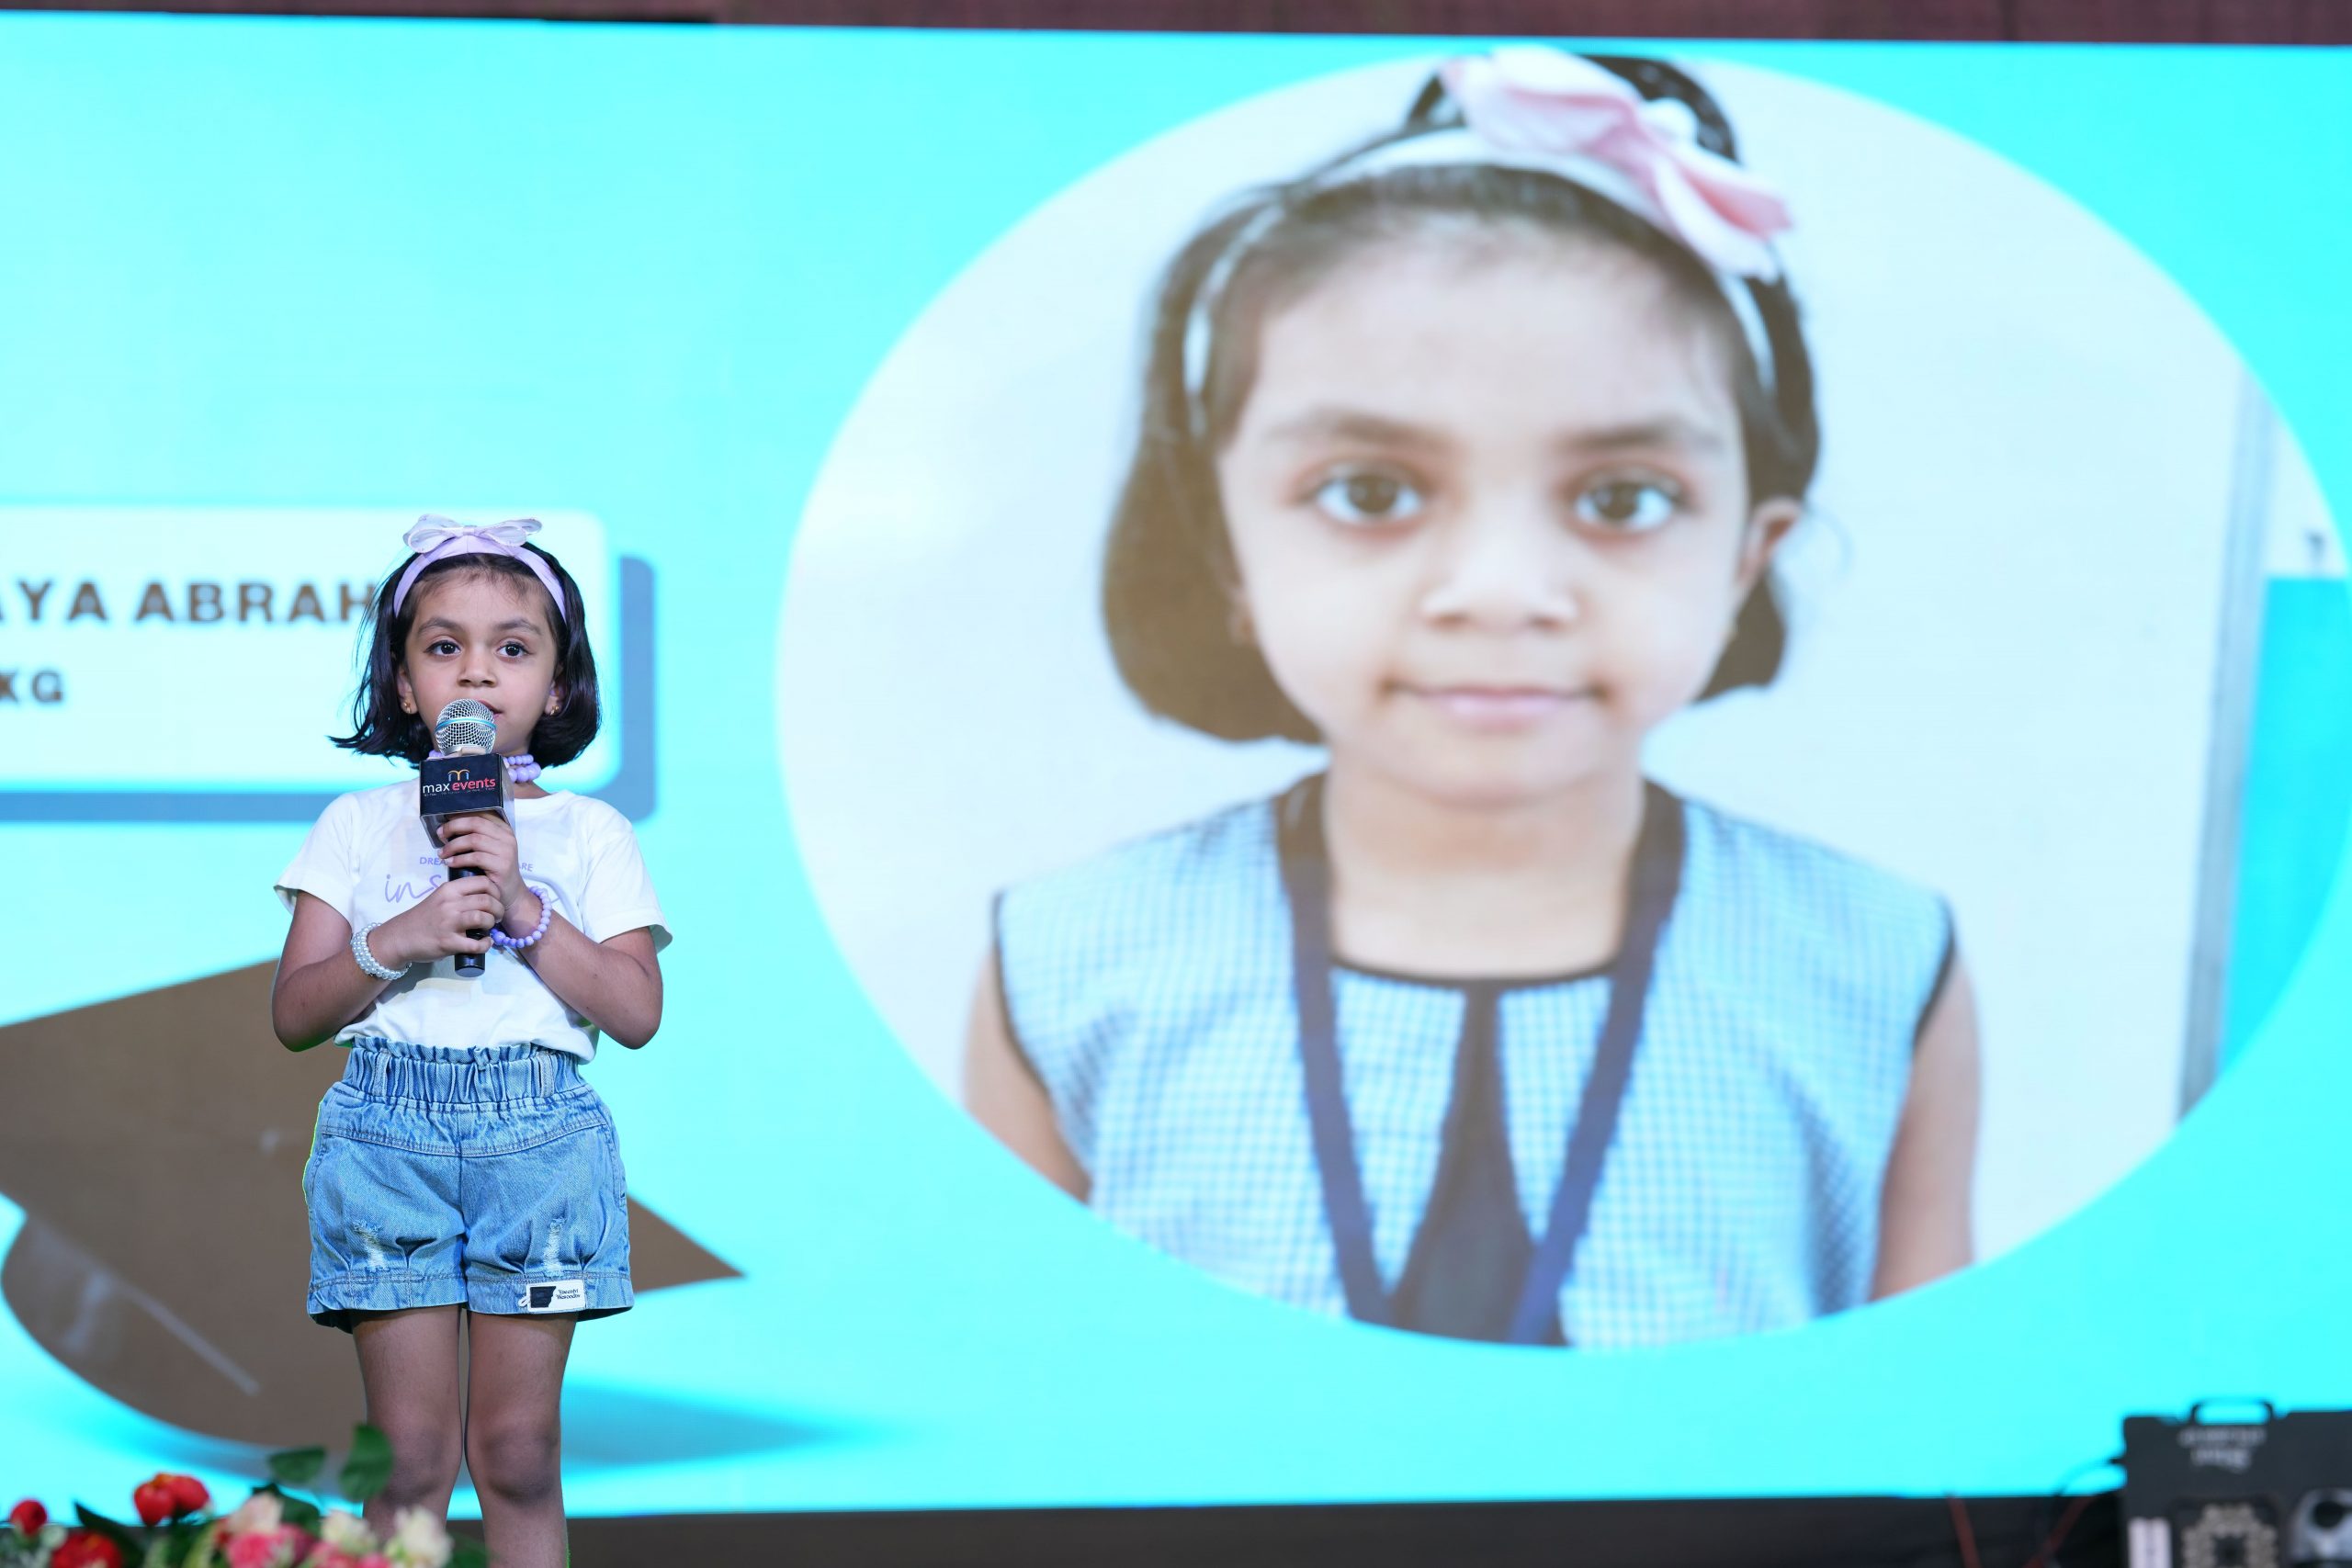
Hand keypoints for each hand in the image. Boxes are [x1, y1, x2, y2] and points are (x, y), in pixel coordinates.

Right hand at [374, 875, 505, 966]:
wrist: (400, 937)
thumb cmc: (424, 917)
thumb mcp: (440, 898)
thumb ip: (459, 895)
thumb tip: (487, 896)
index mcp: (449, 889)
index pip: (483, 882)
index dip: (496, 891)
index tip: (496, 899)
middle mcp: (450, 904)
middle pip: (487, 901)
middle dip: (498, 909)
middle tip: (497, 916)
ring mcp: (449, 923)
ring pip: (483, 918)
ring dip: (492, 924)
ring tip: (489, 928)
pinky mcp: (448, 943)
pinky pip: (475, 944)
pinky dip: (485, 944)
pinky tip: (484, 943)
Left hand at [437, 812, 523, 909]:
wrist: (510, 892)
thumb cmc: (494, 870)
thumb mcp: (489, 849)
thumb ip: (476, 836)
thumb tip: (449, 827)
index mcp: (503, 829)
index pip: (480, 814)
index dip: (460, 816)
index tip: (444, 822)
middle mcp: (507, 837)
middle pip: (476, 823)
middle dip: (454, 827)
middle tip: (440, 834)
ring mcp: (506, 851)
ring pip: (474, 839)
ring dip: (454, 845)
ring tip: (442, 853)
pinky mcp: (502, 865)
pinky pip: (476, 858)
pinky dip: (459, 859)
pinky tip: (450, 862)